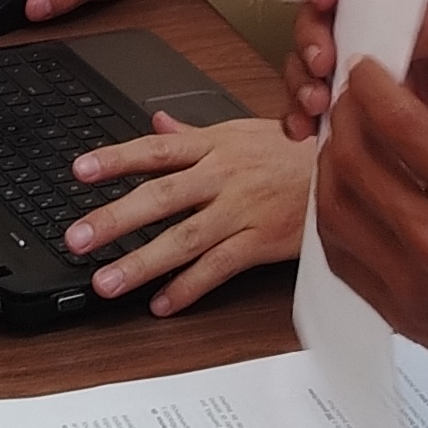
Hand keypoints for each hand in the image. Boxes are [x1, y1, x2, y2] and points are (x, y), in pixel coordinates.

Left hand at [65, 114, 313, 315]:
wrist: (350, 172)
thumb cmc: (298, 152)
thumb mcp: (246, 132)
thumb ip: (197, 134)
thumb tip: (158, 124)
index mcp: (217, 146)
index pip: (157, 151)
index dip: (116, 159)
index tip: (80, 171)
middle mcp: (225, 177)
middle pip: (161, 197)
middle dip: (115, 219)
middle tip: (77, 238)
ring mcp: (243, 211)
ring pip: (184, 239)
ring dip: (142, 263)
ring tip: (107, 283)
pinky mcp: (263, 242)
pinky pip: (219, 268)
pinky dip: (189, 287)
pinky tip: (162, 303)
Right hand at [289, 0, 427, 179]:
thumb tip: (385, 29)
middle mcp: (374, 29)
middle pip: (315, 17)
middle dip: (309, 38)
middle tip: (324, 63)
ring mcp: (363, 74)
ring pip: (306, 64)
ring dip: (300, 80)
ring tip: (318, 104)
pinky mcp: (359, 116)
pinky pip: (314, 112)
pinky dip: (300, 118)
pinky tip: (307, 130)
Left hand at [317, 64, 427, 427]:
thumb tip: (416, 120)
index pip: (399, 123)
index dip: (371, 86)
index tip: (365, 71)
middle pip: (356, 160)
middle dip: (345, 118)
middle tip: (349, 102)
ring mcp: (411, 283)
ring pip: (336, 207)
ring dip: (330, 165)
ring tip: (341, 144)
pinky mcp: (399, 314)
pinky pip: (342, 256)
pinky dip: (334, 217)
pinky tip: (345, 196)